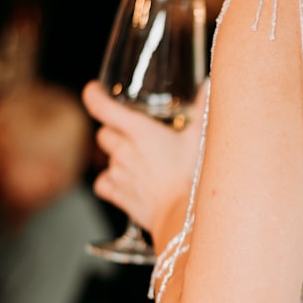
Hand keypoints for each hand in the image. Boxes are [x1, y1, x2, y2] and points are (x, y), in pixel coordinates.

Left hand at [82, 79, 204, 232]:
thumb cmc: (193, 177)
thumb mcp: (202, 137)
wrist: (184, 216)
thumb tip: (209, 85)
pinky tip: (125, 181)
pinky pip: (103, 184)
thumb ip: (204, 108)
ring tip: (137, 160)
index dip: (94, 95)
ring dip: (116, 156)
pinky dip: (110, 181)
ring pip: (105, 158)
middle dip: (114, 131)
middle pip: (103, 133)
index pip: (101, 106)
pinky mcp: (119, 196)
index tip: (94, 90)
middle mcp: (123, 150)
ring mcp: (119, 174)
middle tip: (133, 134)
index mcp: (139, 131)